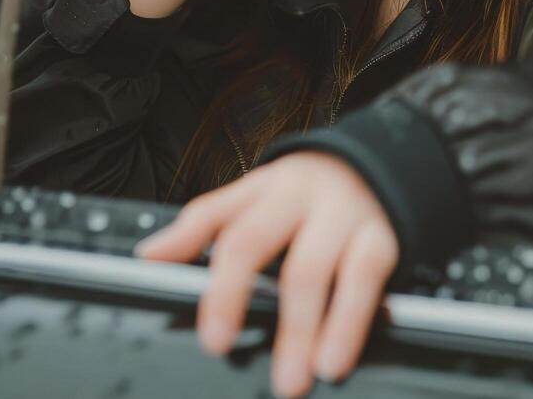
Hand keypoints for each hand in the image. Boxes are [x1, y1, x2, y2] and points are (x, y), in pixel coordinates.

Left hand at [134, 151, 399, 397]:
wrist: (375, 157)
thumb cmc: (304, 190)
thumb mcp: (252, 195)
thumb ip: (202, 224)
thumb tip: (149, 255)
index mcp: (268, 190)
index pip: (233, 231)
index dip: (222, 288)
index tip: (214, 337)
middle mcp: (305, 200)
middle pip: (268, 247)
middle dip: (249, 304)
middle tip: (232, 352)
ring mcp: (345, 217)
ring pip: (319, 270)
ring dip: (306, 327)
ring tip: (296, 376)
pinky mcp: (383, 237)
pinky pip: (366, 279)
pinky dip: (351, 320)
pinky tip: (336, 357)